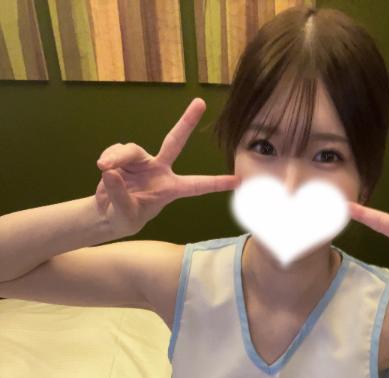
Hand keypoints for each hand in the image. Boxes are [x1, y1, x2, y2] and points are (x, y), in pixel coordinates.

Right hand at [94, 98, 240, 236]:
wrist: (108, 215)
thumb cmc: (124, 218)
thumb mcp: (125, 214)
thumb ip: (119, 194)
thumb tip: (110, 170)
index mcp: (170, 189)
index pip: (197, 185)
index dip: (216, 183)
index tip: (238, 180)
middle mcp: (159, 170)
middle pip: (174, 142)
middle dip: (187, 122)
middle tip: (200, 102)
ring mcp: (143, 161)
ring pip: (131, 149)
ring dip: (116, 157)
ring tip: (104, 168)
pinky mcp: (124, 156)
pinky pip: (115, 150)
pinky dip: (108, 158)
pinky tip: (103, 168)